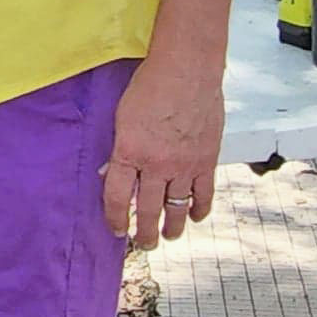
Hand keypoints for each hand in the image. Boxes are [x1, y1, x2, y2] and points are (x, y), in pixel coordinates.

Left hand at [100, 53, 222, 247]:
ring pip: (177, 208)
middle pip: (147, 209)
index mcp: (129, 151)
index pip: (116, 196)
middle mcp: (156, 164)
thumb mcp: (122, 116)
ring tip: (168, 237)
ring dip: (172, 227)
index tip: (115, 229)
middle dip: (143, 233)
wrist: (187, 71)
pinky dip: (200, 209)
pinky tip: (196, 217)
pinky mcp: (206, 160)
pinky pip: (204, 194)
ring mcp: (184, 165)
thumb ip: (120, 147)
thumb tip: (110, 173)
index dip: (114, 217)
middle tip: (143, 244)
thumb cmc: (150, 86)